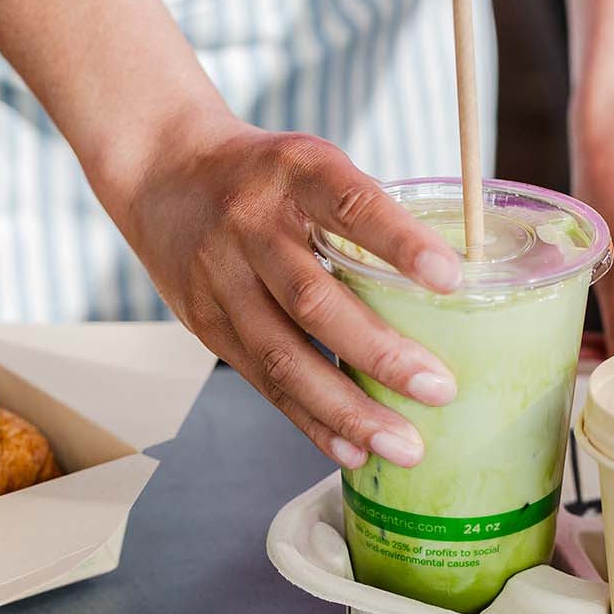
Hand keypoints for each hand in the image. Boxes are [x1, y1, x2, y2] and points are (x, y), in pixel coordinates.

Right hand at [113, 118, 461, 469]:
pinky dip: (311, 421)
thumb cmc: (264, 175)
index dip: (400, 243)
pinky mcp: (208, 325)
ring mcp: (222, 280)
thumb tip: (452, 283)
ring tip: (404, 444)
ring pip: (285, 357)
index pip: (351, 205)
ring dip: (348, 409)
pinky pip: (264, 382)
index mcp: (295, 173)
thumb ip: (366, 213)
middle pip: (314, 300)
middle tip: (439, 389)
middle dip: (380, 353)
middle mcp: (251, 226)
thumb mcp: (312, 163)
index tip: (450, 280)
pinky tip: (352, 450)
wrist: (161, 172)